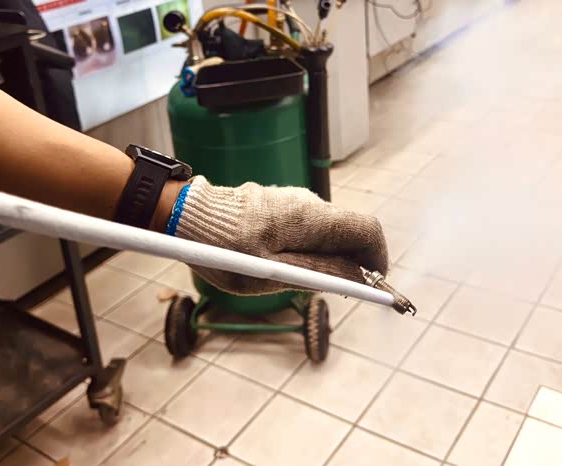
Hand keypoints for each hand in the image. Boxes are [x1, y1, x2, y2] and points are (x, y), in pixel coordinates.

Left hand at [171, 176, 388, 294]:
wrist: (184, 216)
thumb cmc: (222, 249)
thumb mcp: (269, 272)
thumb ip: (317, 272)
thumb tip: (356, 275)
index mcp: (310, 218)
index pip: (367, 230)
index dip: (376, 259)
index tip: (370, 284)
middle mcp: (308, 203)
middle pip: (349, 232)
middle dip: (351, 262)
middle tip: (329, 289)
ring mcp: (294, 201)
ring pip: (328, 231)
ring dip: (327, 256)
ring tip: (296, 279)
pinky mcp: (280, 204)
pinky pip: (308, 227)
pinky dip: (309, 247)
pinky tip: (281, 263)